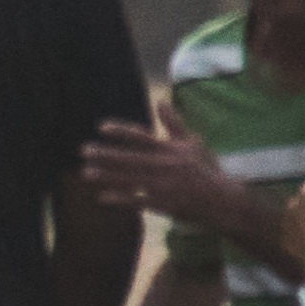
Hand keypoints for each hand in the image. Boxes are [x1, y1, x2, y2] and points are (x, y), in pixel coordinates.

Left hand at [78, 123, 237, 230]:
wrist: (220, 200)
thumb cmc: (204, 169)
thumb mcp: (192, 143)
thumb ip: (172, 123)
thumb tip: (160, 100)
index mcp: (169, 150)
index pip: (141, 137)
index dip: (121, 132)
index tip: (101, 128)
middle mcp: (164, 167)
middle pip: (130, 159)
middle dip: (106, 155)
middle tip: (84, 151)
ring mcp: (163, 186)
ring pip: (130, 180)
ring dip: (107, 176)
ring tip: (86, 173)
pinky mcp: (163, 204)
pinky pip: (137, 201)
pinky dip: (120, 199)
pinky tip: (102, 197)